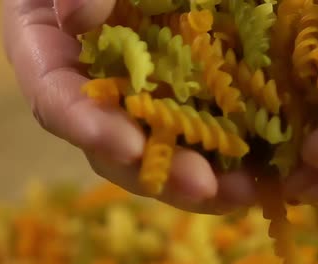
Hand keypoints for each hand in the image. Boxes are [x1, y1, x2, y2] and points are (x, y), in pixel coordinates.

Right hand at [2, 0, 256, 213]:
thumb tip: (78, 17)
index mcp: (53, 55)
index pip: (56, 99)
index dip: (88, 127)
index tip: (127, 147)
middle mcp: (99, 91)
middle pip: (116, 148)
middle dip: (161, 173)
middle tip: (203, 188)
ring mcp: (148, 102)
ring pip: (166, 154)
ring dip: (205, 181)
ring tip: (246, 192)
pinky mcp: (191, 104)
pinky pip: (206, 140)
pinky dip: (233, 160)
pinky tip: (264, 172)